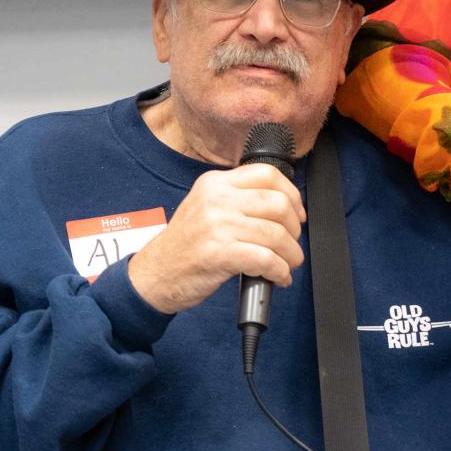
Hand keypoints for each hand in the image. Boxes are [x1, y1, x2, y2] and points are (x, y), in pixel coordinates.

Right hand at [128, 164, 305, 313]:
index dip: (292, 194)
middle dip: (294, 228)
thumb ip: (238, 198)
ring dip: (291, 254)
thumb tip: (284, 205)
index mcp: (215, 183)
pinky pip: (266, 259)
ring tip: (288, 264)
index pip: (268, 174)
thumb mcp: (205, 206)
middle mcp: (216, 199)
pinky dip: (280, 271)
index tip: (297, 213)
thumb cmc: (185, 245)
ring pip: (276, 234)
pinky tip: (278, 277)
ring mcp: (217, 226)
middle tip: (291, 242)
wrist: (154, 275)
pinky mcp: (219, 253)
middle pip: (278, 204)